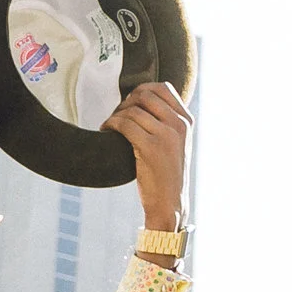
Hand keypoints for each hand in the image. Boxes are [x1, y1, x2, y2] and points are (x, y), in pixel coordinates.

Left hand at [103, 82, 192, 236]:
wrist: (169, 203)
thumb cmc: (167, 175)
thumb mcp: (175, 144)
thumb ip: (166, 123)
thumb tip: (141, 103)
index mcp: (186, 121)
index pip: (164, 88)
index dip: (141, 90)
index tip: (129, 103)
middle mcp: (179, 125)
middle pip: (145, 95)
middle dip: (125, 103)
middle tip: (116, 116)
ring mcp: (166, 135)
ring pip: (132, 110)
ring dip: (114, 116)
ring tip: (109, 126)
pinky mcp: (150, 148)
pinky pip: (124, 124)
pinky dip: (110, 125)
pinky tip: (105, 131)